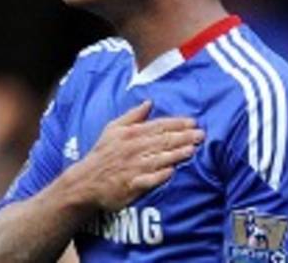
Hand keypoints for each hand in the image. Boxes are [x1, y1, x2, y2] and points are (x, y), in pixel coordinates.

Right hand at [66, 101, 203, 211]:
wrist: (85, 181)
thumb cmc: (103, 154)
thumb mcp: (113, 129)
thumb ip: (132, 116)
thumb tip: (149, 102)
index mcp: (131, 134)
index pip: (158, 126)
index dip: (177, 124)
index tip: (193, 122)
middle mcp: (134, 149)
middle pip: (162, 141)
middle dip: (183, 137)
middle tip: (201, 135)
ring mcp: (133, 167)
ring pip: (158, 158)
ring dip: (176, 154)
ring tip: (192, 150)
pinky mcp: (131, 185)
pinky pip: (148, 180)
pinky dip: (160, 175)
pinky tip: (172, 171)